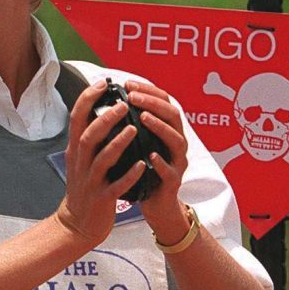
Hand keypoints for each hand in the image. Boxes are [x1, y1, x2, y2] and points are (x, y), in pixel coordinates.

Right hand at [56, 80, 145, 245]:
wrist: (77, 224)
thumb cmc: (84, 187)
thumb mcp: (80, 159)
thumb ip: (88, 136)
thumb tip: (99, 109)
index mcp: (75, 150)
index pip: (76, 118)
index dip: (87, 99)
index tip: (102, 83)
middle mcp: (80, 163)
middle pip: (87, 135)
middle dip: (104, 118)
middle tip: (123, 103)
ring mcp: (90, 181)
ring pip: (101, 158)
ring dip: (117, 142)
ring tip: (133, 128)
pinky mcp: (101, 198)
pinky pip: (116, 185)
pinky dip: (129, 174)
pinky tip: (142, 165)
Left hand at [124, 80, 191, 243]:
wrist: (157, 205)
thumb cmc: (145, 172)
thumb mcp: (141, 145)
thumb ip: (134, 125)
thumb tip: (111, 102)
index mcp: (167, 131)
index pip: (163, 102)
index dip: (148, 91)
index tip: (128, 84)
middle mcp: (176, 143)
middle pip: (173, 115)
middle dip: (154, 103)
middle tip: (134, 96)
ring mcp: (177, 162)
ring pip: (176, 140)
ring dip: (160, 127)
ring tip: (144, 117)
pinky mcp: (173, 183)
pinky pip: (170, 171)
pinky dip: (161, 162)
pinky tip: (150, 156)